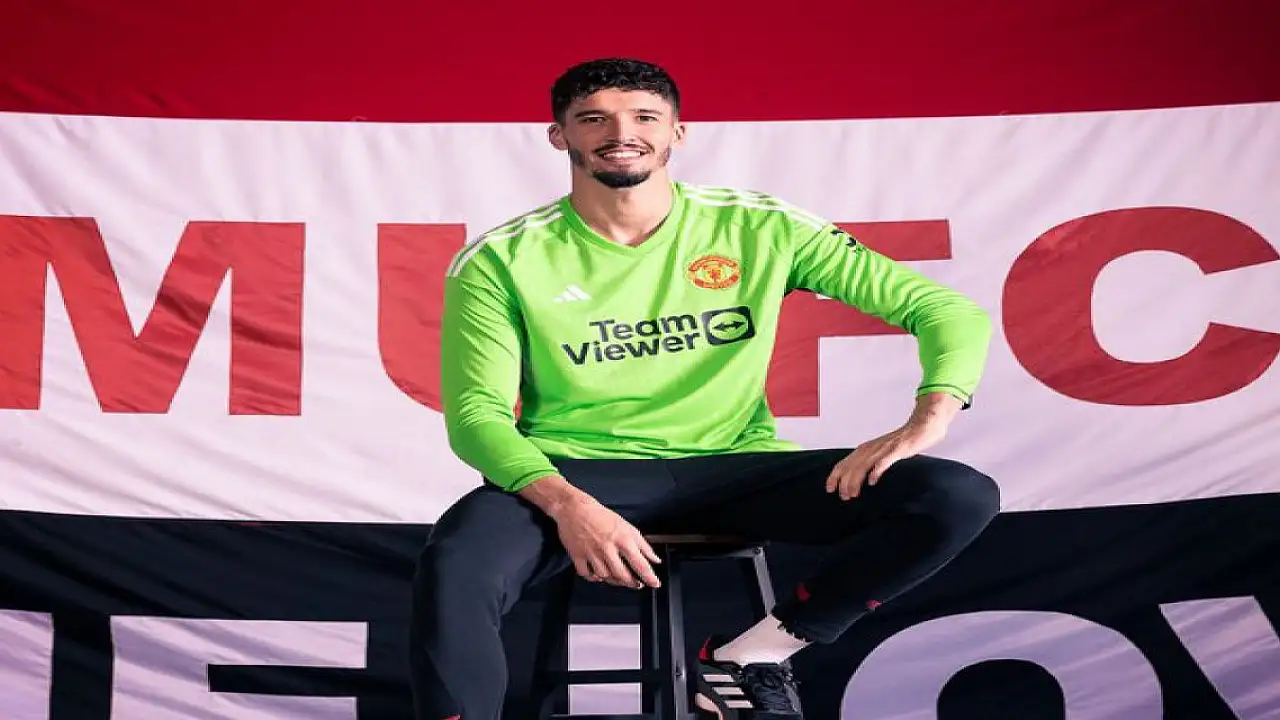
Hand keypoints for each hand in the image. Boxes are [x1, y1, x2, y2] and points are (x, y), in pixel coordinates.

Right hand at [552, 497, 661, 588]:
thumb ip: (643, 545)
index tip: (655, 583)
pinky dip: (594, 578)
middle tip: (637, 584)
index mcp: (622, 539)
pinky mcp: (577, 556)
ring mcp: (591, 553)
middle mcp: (607, 548)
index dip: (649, 577)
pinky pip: (587, 574)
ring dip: (614, 581)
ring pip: (605, 576)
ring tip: (619, 578)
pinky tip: (599, 575)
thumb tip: (655, 559)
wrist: (574, 508)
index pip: (640, 563)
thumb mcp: (627, 526)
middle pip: (622, 575)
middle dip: (632, 583)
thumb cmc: (601, 516)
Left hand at [826, 419, 946, 500]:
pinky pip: (883, 461)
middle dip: (844, 482)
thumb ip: (868, 462)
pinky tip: (872, 481)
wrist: (919, 429)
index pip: (843, 463)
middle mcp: (869, 448)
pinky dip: (876, 471)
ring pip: (863, 465)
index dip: (834, 476)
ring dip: (856, 480)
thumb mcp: (878, 452)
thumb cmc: (899, 443)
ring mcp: (882, 449)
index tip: (829, 489)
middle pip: (851, 466)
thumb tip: (859, 479)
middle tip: (843, 497)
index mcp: (864, 449)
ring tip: (853, 494)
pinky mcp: (895, 450)